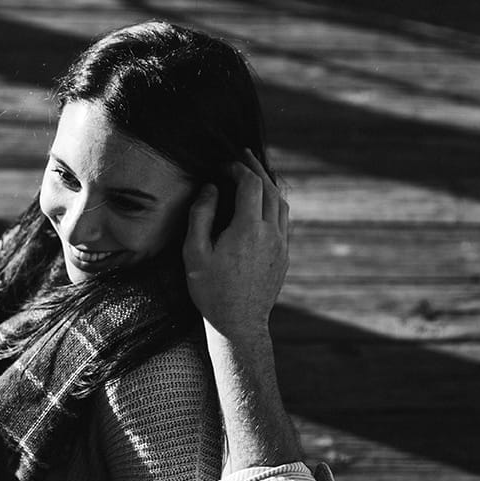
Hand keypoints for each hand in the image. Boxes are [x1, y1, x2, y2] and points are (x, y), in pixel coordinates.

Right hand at [183, 150, 288, 339]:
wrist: (238, 324)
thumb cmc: (211, 290)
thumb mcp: (194, 253)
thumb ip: (201, 216)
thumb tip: (211, 189)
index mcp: (248, 229)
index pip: (251, 184)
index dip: (238, 168)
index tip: (224, 165)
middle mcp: (271, 233)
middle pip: (270, 188)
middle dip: (256, 169)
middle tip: (244, 156)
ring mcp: (281, 245)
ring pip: (281, 204)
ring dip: (269, 185)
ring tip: (256, 174)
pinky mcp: (284, 257)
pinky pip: (283, 221)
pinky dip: (274, 204)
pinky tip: (263, 205)